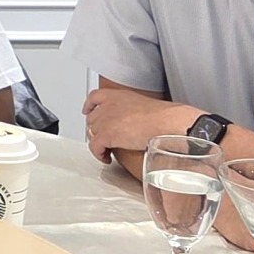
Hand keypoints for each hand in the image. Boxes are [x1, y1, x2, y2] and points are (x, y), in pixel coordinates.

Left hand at [81, 88, 199, 162]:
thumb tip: (133, 120)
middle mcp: (107, 106)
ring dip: (99, 143)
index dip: (89, 105)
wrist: (167, 122)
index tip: (87, 111)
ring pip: (92, 133)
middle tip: (105, 139)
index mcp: (116, 96)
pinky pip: (95, 147)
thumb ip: (130, 109)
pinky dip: (99, 154)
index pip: (94, 97)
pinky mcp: (106, 135)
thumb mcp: (141, 105)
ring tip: (107, 150)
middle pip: (92, 119)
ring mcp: (105, 120)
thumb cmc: (162, 116)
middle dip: (97, 130)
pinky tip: (106, 158)